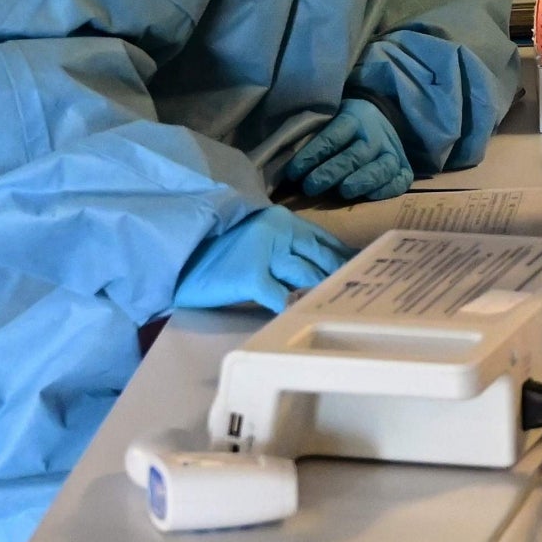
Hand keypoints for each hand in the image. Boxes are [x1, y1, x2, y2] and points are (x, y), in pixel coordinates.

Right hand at [176, 208, 354, 312]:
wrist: (176, 257)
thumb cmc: (215, 252)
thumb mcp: (256, 240)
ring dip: (322, 295)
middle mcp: (280, 232)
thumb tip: (321, 270)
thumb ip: (286, 249)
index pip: (326, 241)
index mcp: (283, 221)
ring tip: (340, 310)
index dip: (346, 258)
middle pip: (323, 260)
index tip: (366, 272)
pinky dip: (295, 310)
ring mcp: (267, 254)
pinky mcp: (252, 277)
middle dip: (342, 279)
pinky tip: (305, 320)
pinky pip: (283, 299)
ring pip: (309, 278)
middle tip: (360, 296)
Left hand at [287, 98, 413, 199]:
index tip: (293, 173)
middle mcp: (375, 135)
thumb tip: (282, 167)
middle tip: (310, 187)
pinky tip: (371, 196)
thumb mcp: (328, 121)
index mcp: (353, 118)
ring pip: (379, 167)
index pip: (332, 137)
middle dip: (331, 172)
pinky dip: (387, 188)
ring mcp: (392, 151)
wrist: (378, 119)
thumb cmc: (342, 127)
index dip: (312, 155)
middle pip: (354, 155)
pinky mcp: (403, 168)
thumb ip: (311, 138)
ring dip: (360, 180)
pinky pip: (400, 180)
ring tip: (343, 192)